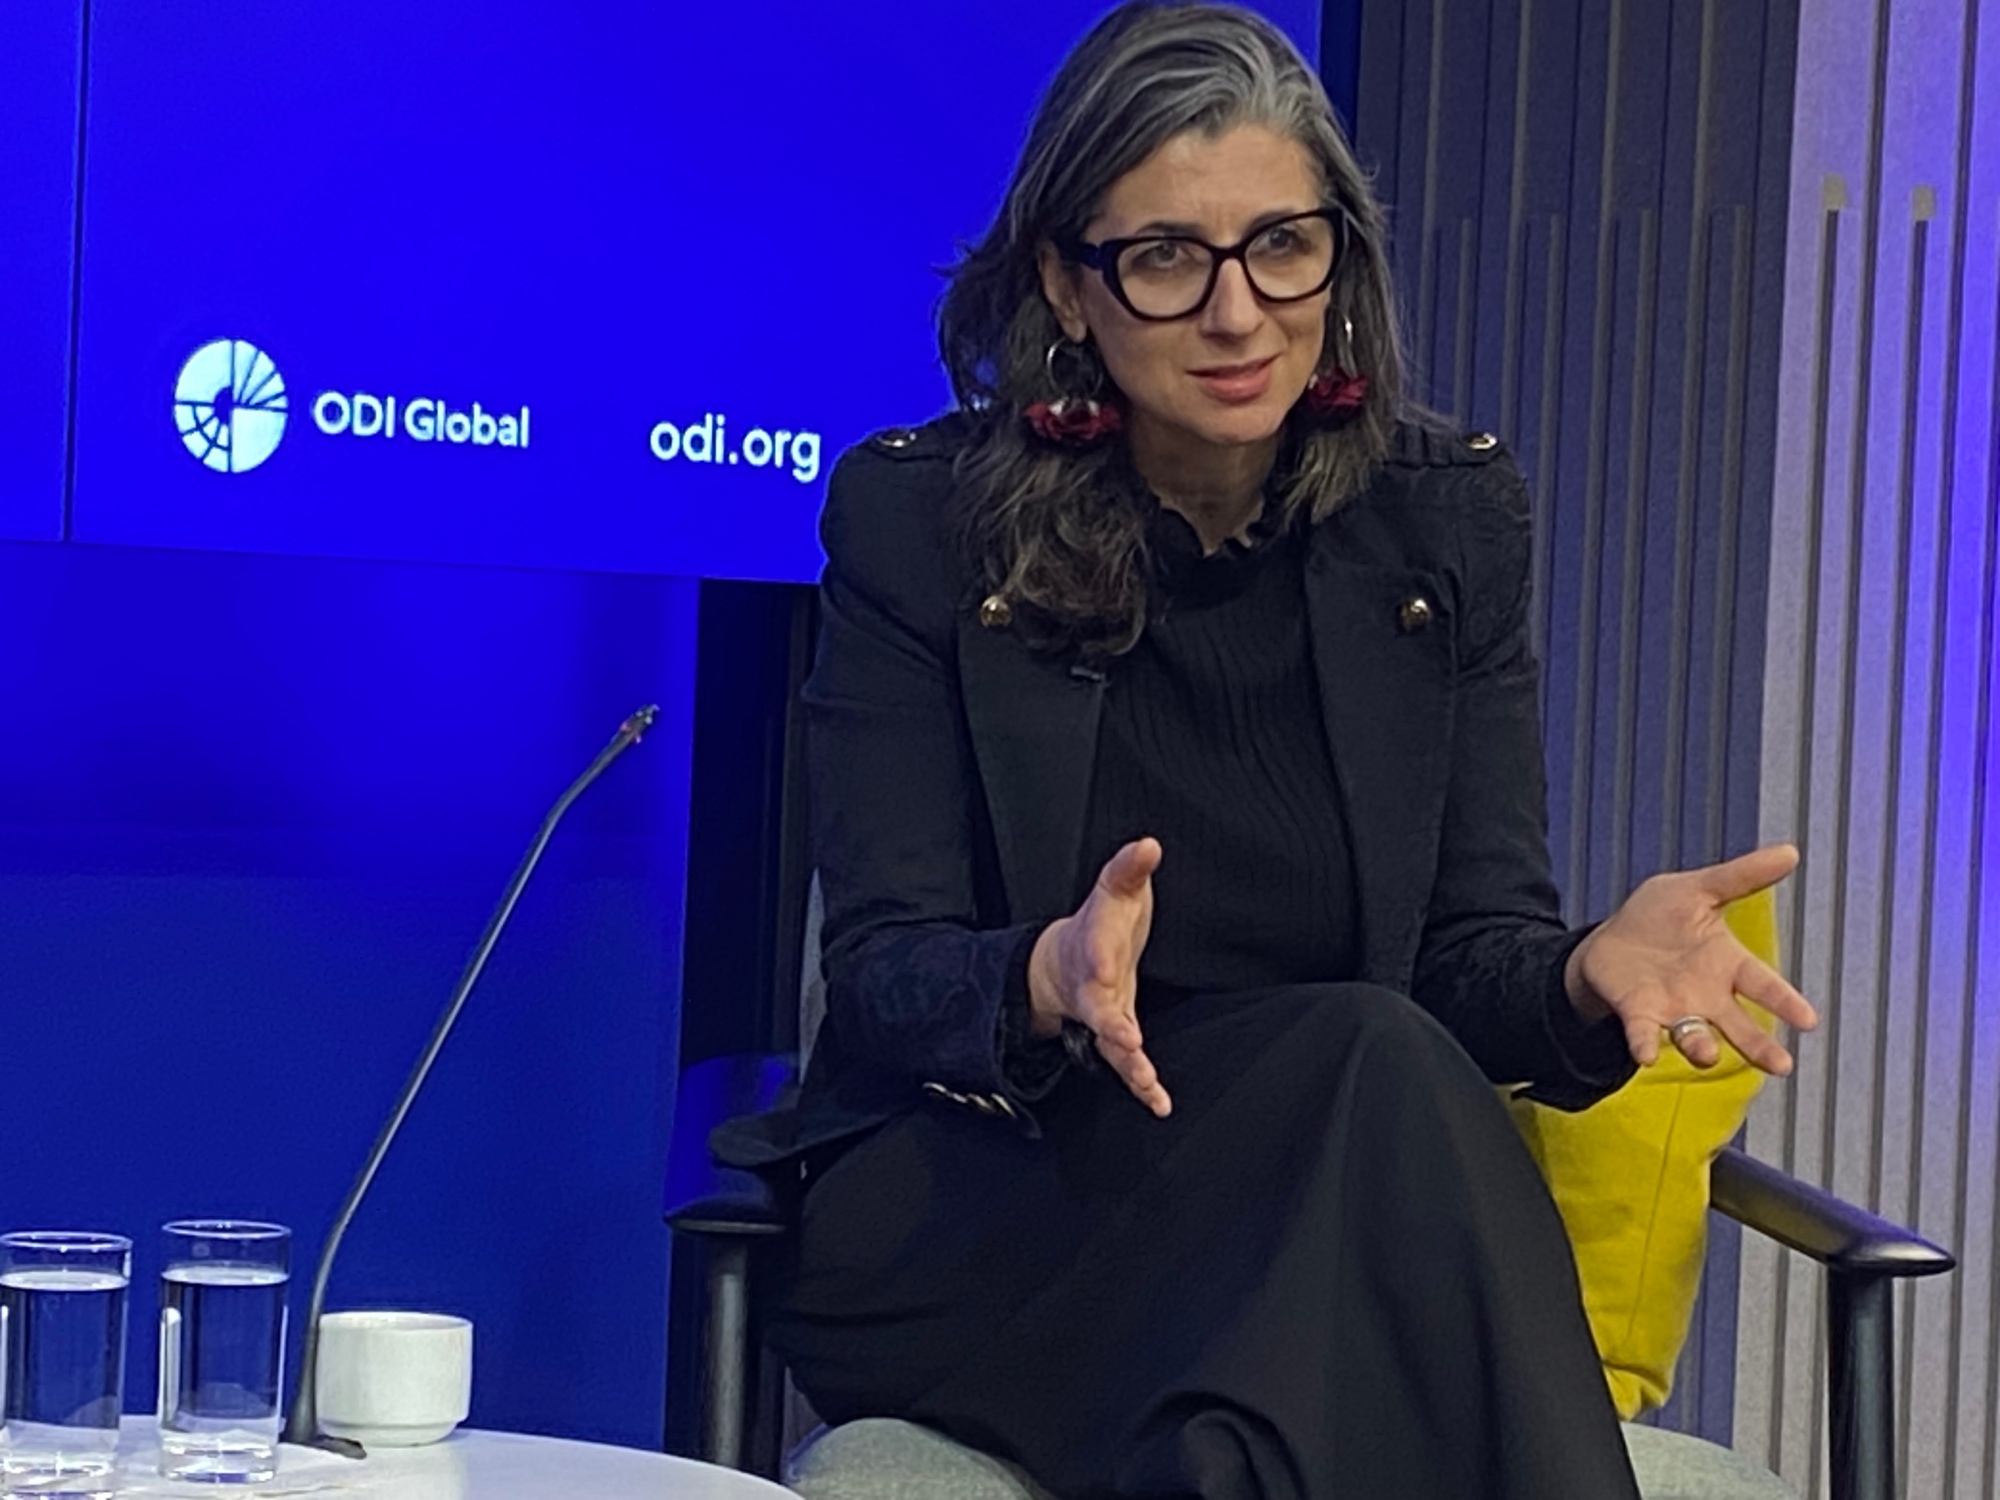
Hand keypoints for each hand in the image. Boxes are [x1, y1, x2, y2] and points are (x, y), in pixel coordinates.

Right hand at [1027, 837, 1169, 1116]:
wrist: (1064, 963)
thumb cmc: (1098, 923)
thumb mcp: (1114, 890)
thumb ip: (1129, 869)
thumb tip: (1150, 843)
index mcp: (1093, 946)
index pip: (1095, 948)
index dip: (1099, 956)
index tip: (1104, 963)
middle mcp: (1094, 989)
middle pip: (1099, 1007)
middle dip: (1111, 1022)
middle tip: (1125, 1037)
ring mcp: (1103, 1017)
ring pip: (1112, 1044)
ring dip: (1129, 1062)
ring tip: (1145, 1079)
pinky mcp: (1116, 1037)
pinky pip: (1128, 1066)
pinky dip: (1142, 1086)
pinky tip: (1159, 1104)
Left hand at [1565, 843, 1818, 1073]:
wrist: (1610, 938)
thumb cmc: (1662, 916)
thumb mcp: (1699, 889)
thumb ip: (1740, 877)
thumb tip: (1790, 852)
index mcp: (1727, 964)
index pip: (1763, 984)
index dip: (1785, 1001)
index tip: (1808, 1020)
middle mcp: (1706, 995)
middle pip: (1738, 1024)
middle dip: (1758, 1045)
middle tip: (1781, 1065)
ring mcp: (1673, 1008)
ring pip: (1694, 1035)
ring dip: (1701, 1046)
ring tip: (1708, 1055)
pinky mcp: (1638, 1013)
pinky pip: (1643, 1033)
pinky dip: (1645, 1043)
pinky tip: (1645, 1054)